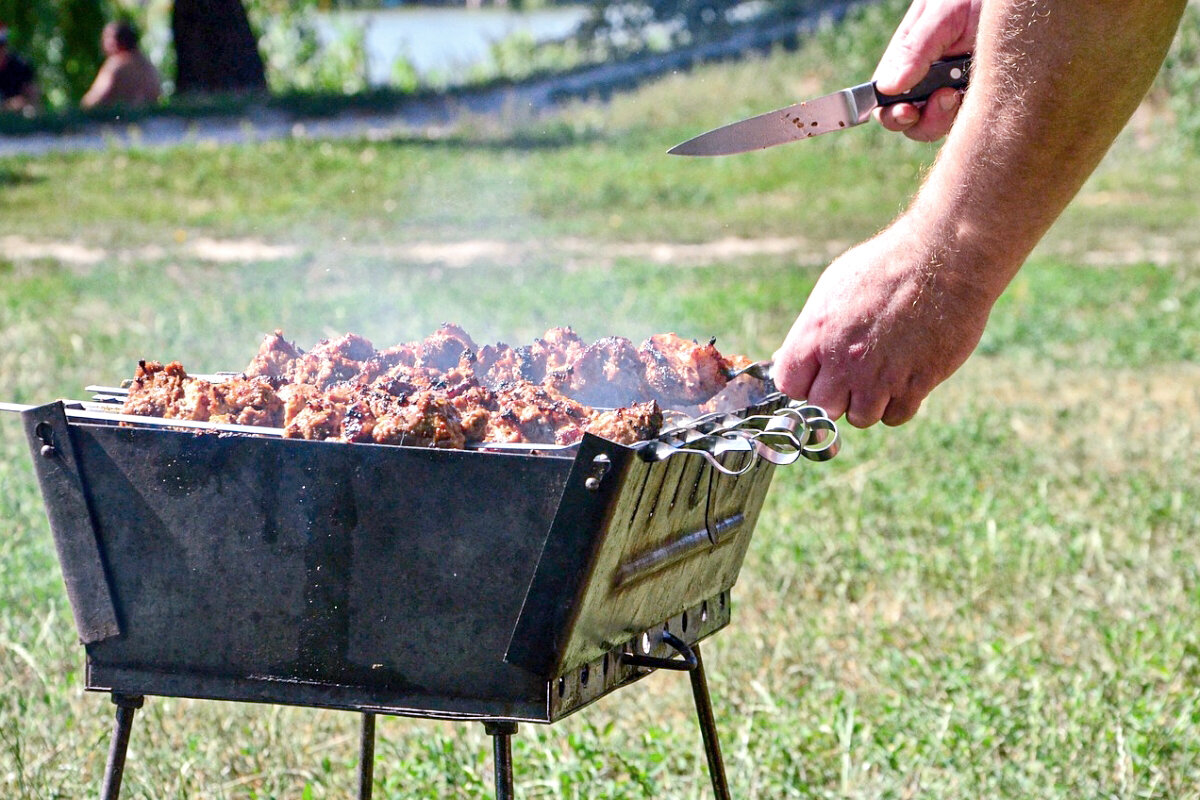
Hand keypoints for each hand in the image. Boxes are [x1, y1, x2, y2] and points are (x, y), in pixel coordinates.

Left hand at [772, 220, 994, 426]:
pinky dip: (898, 403)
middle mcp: (844, 361)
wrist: (944, 259)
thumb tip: (787, 357)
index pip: (789, 385)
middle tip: (853, 373)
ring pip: (860, 418)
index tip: (818, 373)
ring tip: (881, 372)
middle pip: (823, 407)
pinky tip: (904, 377)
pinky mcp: (915, 384)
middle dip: (835, 395)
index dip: (803, 382)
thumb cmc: (886, 266)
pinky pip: (895, 416)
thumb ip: (810, 330)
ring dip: (868, 402)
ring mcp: (880, 376)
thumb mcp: (833, 288)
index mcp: (816, 334)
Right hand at [873, 0, 981, 141]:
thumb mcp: (942, 14)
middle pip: (911, 122)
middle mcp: (925, 80)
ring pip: (939, 126)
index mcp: (907, 60)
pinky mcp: (979, 97)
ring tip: (963, 88)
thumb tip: (888, 88)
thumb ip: (915, 49)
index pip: (886, 100)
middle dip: (924, 120)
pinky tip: (983, 89)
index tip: (908, 111)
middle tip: (947, 96)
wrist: (1019, 3)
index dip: (892, 113)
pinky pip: (970, 121)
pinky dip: (975, 114)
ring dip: (948, 117)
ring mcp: (952, 90)